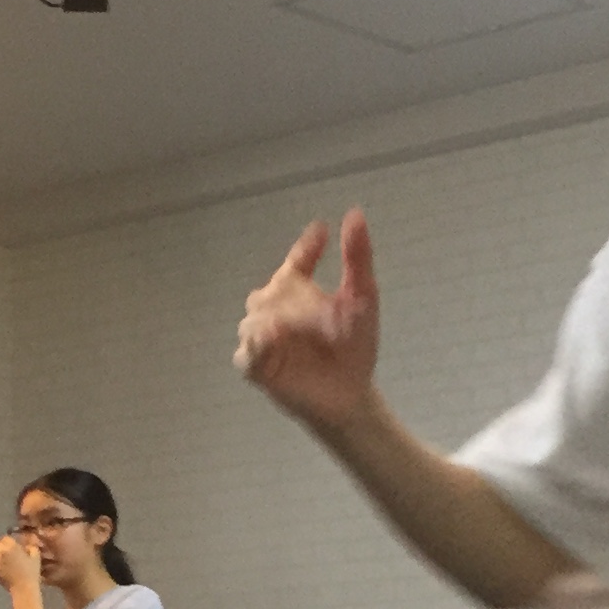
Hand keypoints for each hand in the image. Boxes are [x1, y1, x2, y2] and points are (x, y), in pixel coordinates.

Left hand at [0, 532, 42, 593]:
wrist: (23, 588)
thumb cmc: (31, 572)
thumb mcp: (36, 557)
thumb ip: (31, 546)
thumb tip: (28, 542)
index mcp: (12, 547)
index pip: (5, 538)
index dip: (8, 541)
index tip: (12, 545)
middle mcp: (1, 552)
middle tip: (6, 552)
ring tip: (3, 562)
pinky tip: (3, 571)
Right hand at [235, 211, 382, 434]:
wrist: (353, 394)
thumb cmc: (355, 347)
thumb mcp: (362, 298)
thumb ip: (357, 258)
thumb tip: (354, 214)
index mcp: (300, 294)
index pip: (293, 264)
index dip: (304, 248)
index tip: (320, 232)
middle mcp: (278, 314)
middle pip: (267, 293)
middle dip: (284, 295)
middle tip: (312, 301)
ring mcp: (266, 342)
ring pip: (252, 321)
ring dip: (272, 320)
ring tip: (293, 327)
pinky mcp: (259, 370)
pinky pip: (245, 355)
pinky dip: (255, 347)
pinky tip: (273, 340)